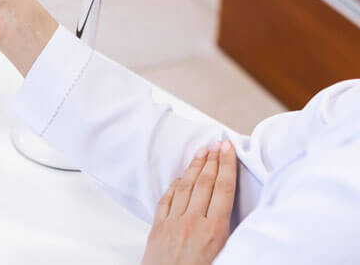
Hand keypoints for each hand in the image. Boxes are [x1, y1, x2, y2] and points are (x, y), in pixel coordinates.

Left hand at [141, 141, 237, 264]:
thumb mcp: (225, 257)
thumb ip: (229, 234)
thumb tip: (236, 213)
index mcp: (214, 232)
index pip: (223, 190)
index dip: (227, 166)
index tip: (229, 148)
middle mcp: (193, 223)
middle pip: (205, 183)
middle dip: (213, 160)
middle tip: (218, 142)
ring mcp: (173, 223)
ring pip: (185, 186)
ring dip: (195, 166)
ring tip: (202, 151)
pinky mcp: (158, 227)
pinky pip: (167, 199)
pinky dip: (176, 184)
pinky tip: (182, 176)